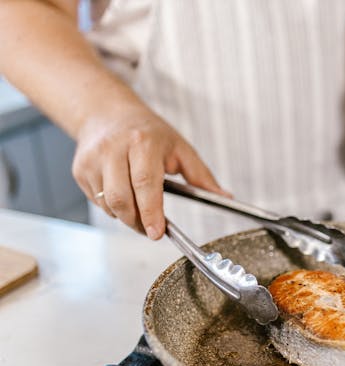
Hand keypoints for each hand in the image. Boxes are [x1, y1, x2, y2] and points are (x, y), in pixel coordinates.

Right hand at [72, 105, 228, 239]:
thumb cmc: (148, 132)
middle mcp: (114, 149)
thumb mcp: (180, 148)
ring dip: (126, 216)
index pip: (145, 183)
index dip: (151, 212)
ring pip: (107, 204)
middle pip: (122, 199)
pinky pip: (96, 201)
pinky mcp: (80, 169)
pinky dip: (112, 208)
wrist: (107, 112)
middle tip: (152, 229)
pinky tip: (123, 195)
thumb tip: (224, 197)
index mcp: (142, 142)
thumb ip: (201, 176)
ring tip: (139, 209)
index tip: (158, 232)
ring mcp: (93, 159)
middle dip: (138, 222)